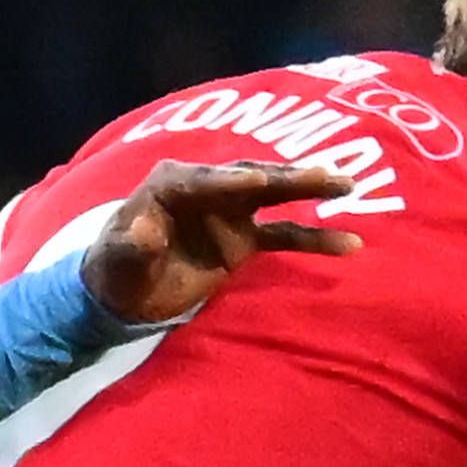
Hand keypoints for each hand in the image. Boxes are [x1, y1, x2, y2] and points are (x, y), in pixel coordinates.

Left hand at [80, 159, 365, 327]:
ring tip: (348, 187)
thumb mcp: (117, 261)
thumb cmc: (116, 270)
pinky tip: (351, 244)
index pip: (206, 180)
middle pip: (250, 178)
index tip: (260, 182)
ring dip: (310, 192)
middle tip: (324, 174)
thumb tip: (144, 233)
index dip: (231, 182)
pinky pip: (285, 236)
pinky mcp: (245, 238)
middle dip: (287, 176)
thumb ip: (132, 245)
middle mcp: (206, 188)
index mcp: (171, 184)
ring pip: (275, 197)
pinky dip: (315, 239)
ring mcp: (230, 211)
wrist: (125, 292)